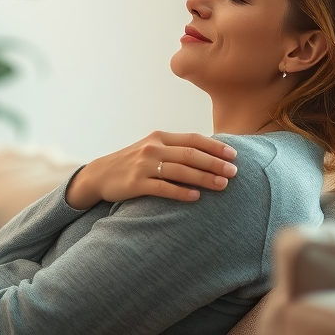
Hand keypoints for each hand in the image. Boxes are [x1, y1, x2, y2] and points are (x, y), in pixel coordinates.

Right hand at [65, 132, 238, 208]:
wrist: (100, 175)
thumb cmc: (133, 163)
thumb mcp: (152, 148)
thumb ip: (175, 149)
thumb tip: (209, 154)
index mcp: (160, 137)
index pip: (193, 139)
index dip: (215, 146)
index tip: (234, 154)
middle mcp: (153, 148)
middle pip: (191, 154)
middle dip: (215, 163)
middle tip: (234, 172)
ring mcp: (144, 165)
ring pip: (180, 171)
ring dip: (204, 178)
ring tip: (222, 185)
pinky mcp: (136, 184)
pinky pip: (163, 188)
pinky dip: (181, 192)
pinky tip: (196, 197)